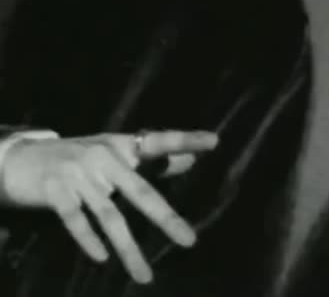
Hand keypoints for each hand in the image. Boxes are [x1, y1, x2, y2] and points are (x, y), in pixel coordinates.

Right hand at [0, 130, 217, 283]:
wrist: (25, 156)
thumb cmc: (80, 156)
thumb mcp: (115, 152)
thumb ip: (151, 158)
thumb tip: (190, 159)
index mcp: (121, 145)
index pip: (159, 141)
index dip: (185, 141)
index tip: (213, 142)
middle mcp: (103, 157)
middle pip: (140, 191)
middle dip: (165, 218)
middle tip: (189, 240)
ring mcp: (79, 174)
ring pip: (109, 215)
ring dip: (128, 248)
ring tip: (144, 276)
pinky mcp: (55, 191)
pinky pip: (76, 219)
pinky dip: (89, 239)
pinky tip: (102, 258)